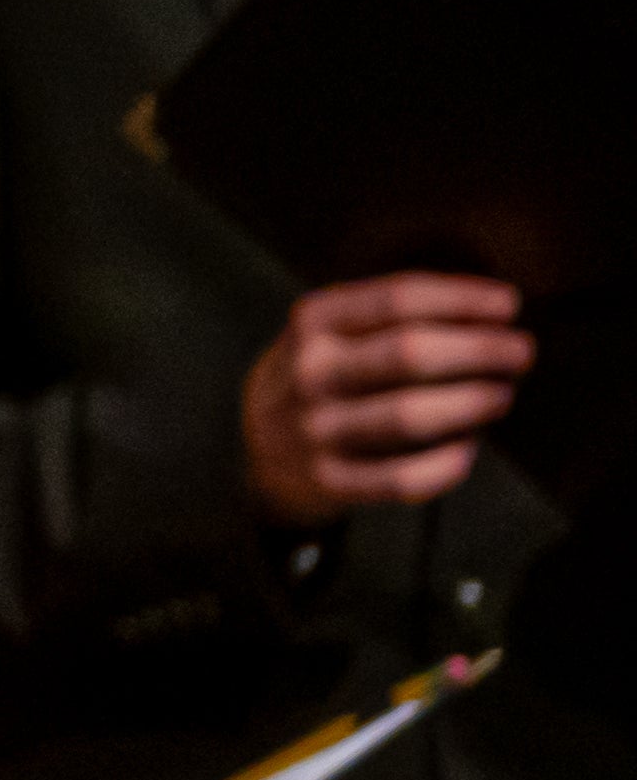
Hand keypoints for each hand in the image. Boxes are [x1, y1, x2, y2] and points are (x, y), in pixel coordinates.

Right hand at [247, 273, 529, 523]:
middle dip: (481, 351)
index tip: (508, 307)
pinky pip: (400, 479)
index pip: (400, 298)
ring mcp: (313, 430)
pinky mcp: (326, 481)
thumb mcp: (333, 325)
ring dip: (472, 403)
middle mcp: (308, 374)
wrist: (260, 445)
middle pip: (410, 353)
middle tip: (520, 353)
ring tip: (500, 396)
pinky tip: (468, 449)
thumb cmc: (324, 372)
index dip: (464, 300)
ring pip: (410, 416)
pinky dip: (446, 465)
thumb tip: (490, 316)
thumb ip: (390, 312)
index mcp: (313, 322)